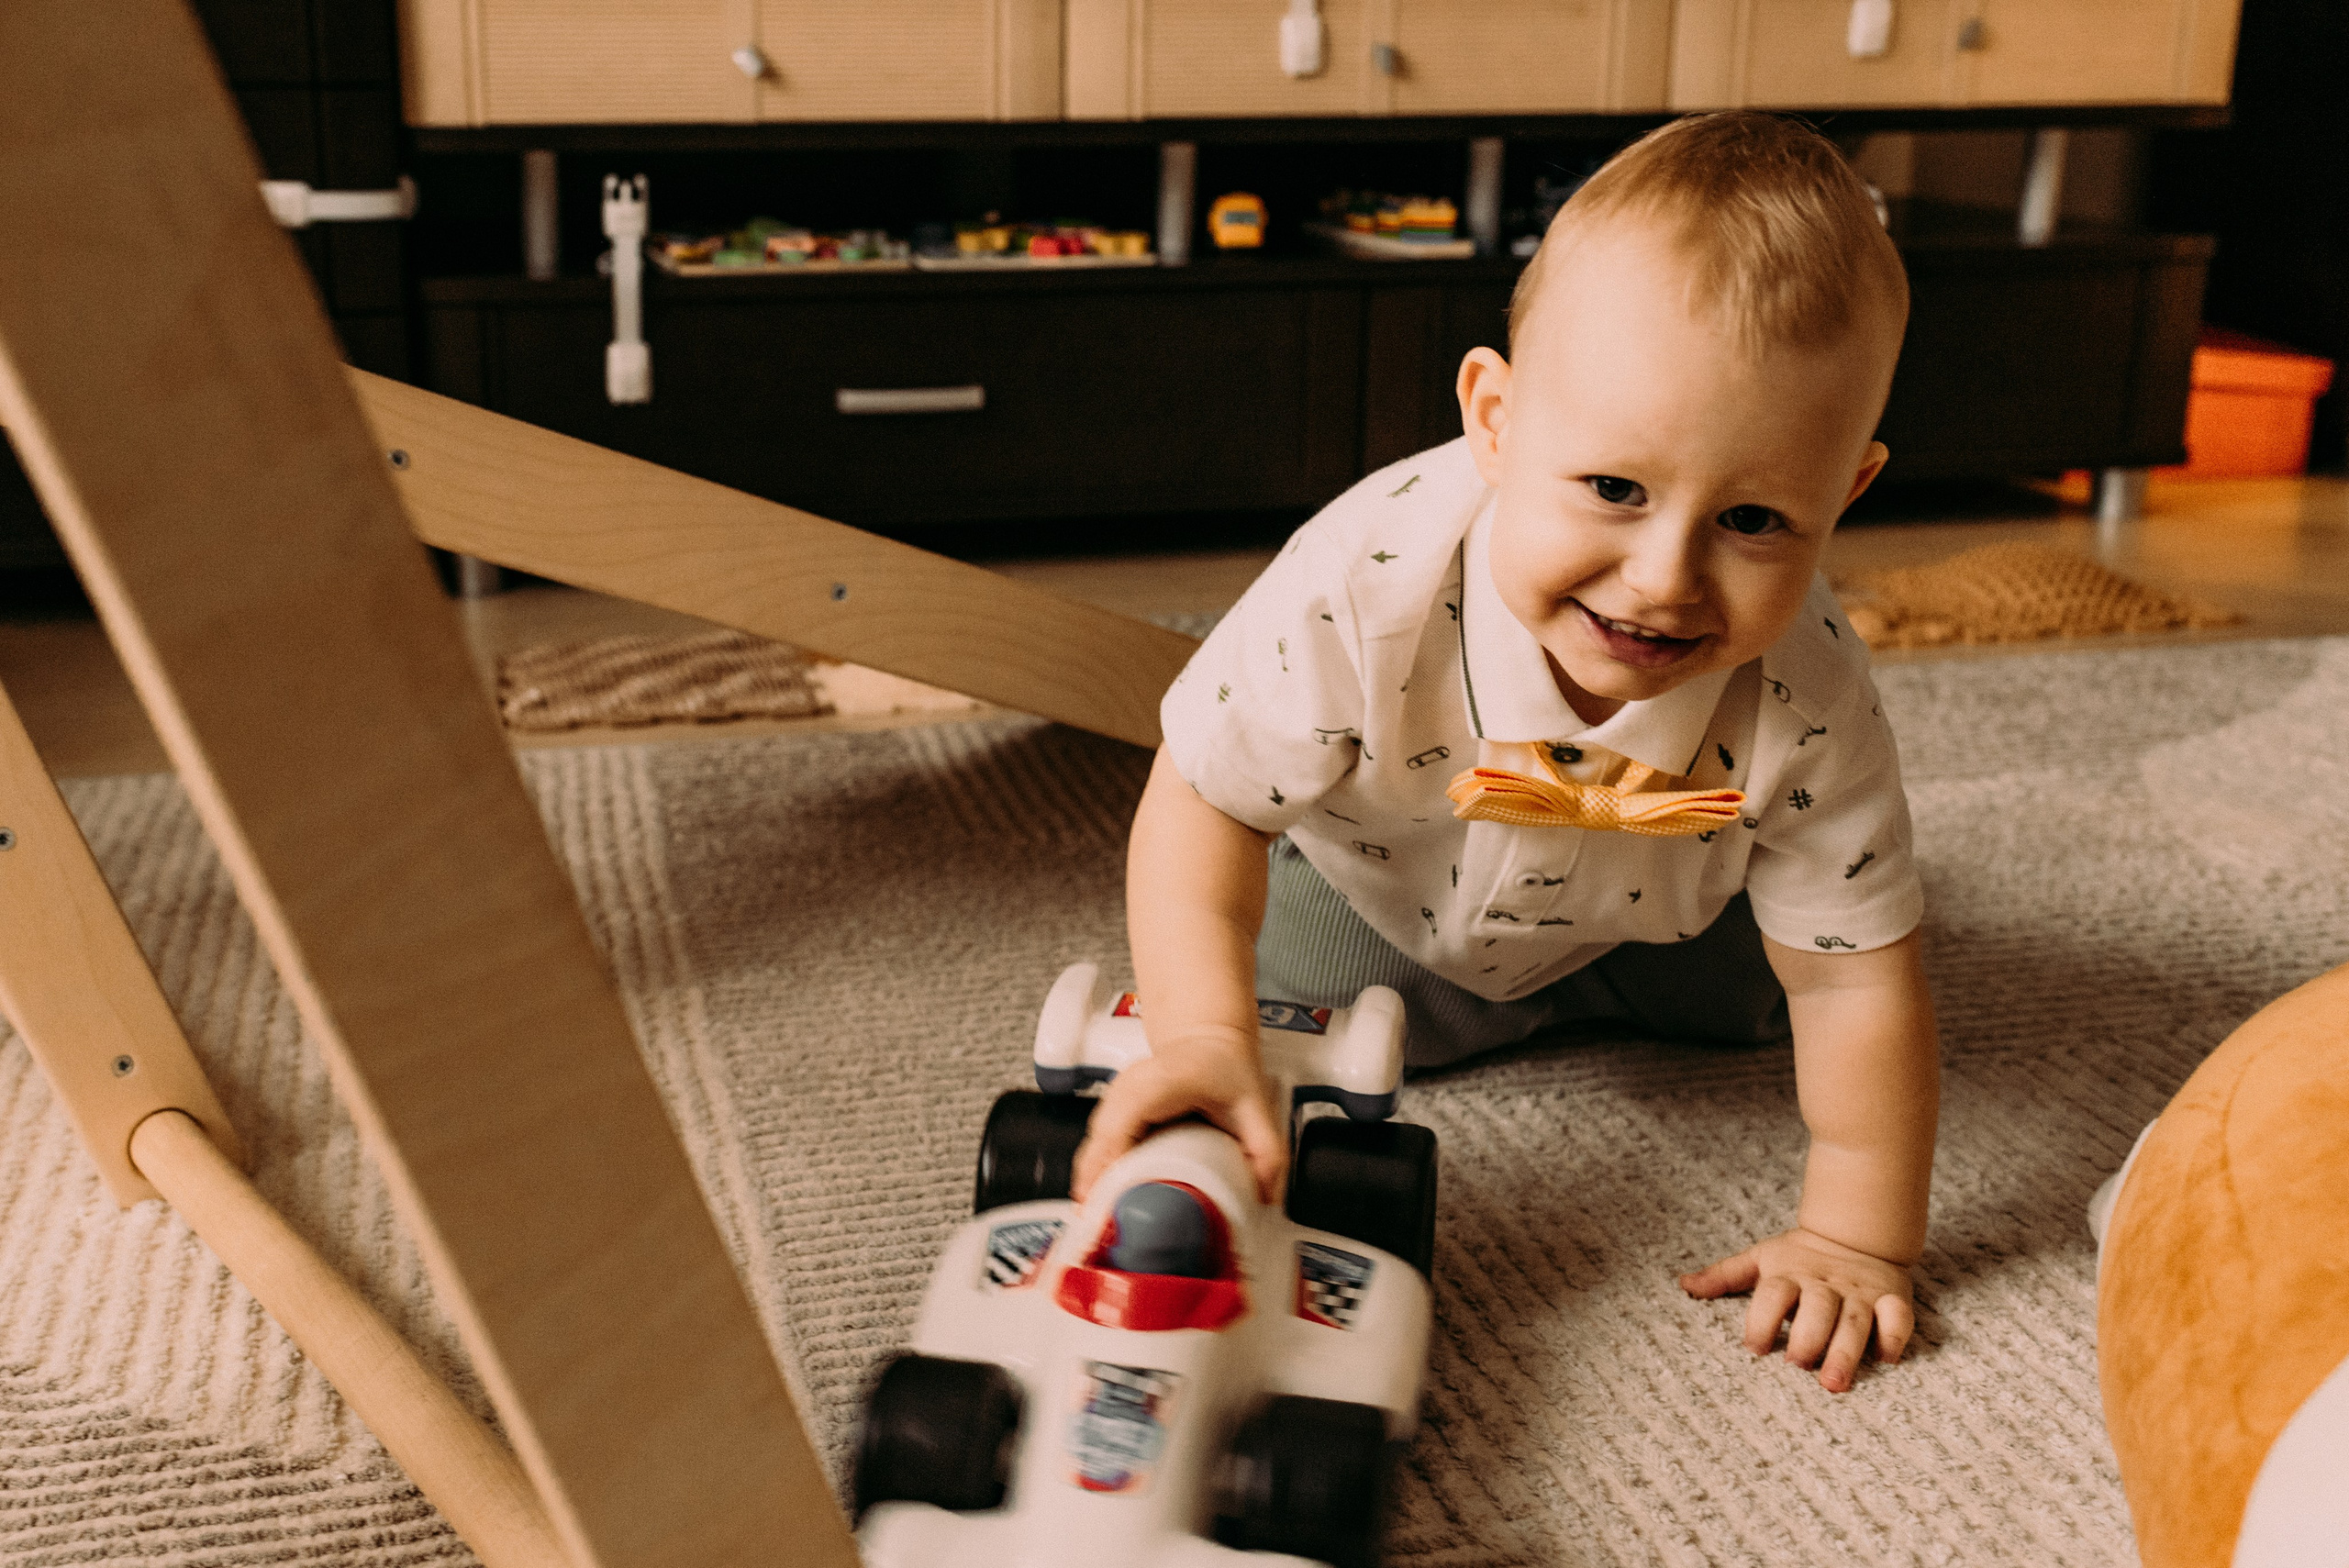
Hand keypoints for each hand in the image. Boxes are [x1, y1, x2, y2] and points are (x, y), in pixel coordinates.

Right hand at [1070, 1033, 1286, 1204]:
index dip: (1115, 1155)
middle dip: (1097, 1182)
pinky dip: (1095, 1172)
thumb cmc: (1225, 1068)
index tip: (1112, 1195)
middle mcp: (1133, 1083)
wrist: (1207, 1042)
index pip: (1130, 1115)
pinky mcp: (1111, 1107)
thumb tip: (1265, 1196)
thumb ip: (1269, 1152)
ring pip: (1093, 1142)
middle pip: (1102, 1136)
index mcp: (1168, 1078)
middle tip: (1101, 1226)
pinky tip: (1100, 1201)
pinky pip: (1096, 1143)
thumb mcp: (1257, 1107)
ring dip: (1092, 1181)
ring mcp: (1117, 1093)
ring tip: (1098, 1221)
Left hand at [1679, 1227, 1915, 1392]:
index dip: (1761, 1320)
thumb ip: (1725, 1276)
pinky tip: (1886, 1360)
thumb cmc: (1800, 1256)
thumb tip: (1683, 1285)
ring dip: (1846, 1352)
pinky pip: (1898, 1317)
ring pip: (1856, 1321)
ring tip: (1833, 1384)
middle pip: (1818, 1309)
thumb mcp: (1761, 1259)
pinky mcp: (1892, 1298)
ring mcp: (1860, 1292)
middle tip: (1798, 1364)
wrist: (1856, 1231)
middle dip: (1808, 1338)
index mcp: (1790, 1274)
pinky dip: (1895, 1336)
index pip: (1773, 1295)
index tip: (1755, 1347)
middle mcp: (1825, 1284)